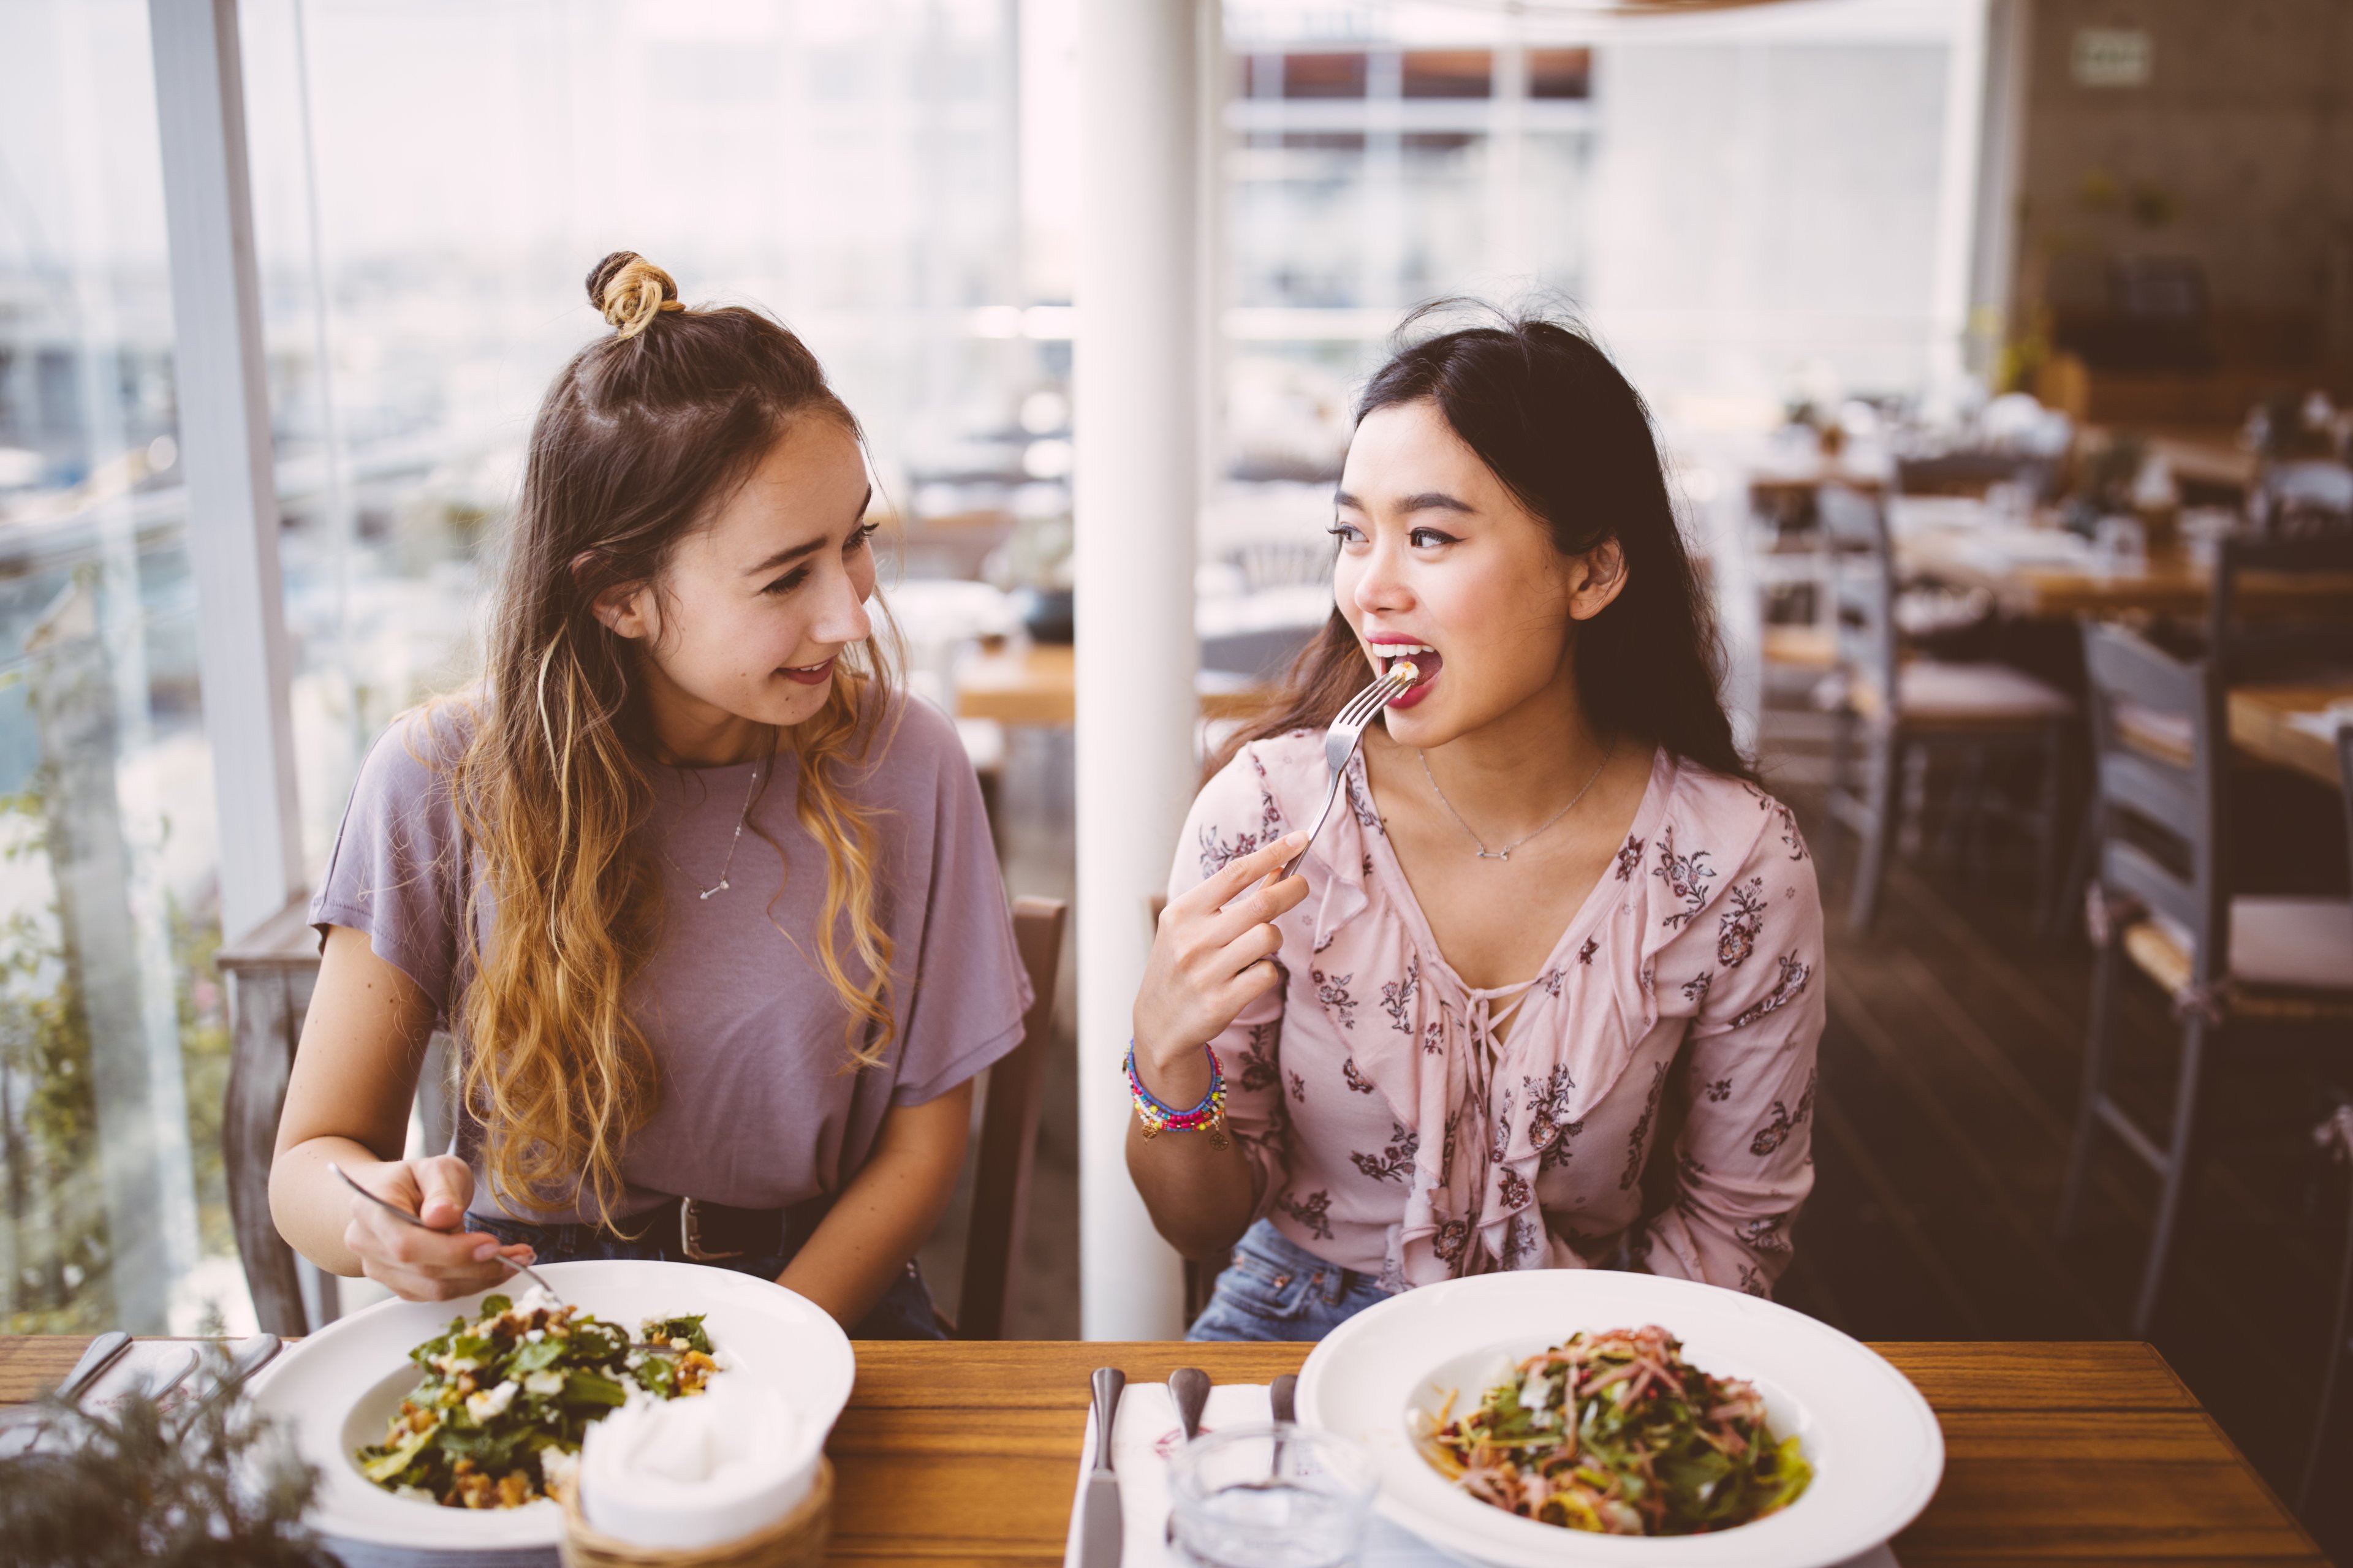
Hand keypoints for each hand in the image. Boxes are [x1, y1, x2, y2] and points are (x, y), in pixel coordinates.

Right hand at [340, 1154, 534, 1301]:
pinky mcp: (399, 1284)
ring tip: (517, 1259)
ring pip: (433, 1289)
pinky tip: (496, 1267)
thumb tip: (443, 1216)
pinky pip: (437, 1294)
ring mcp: (380, 1269)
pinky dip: (472, 1283)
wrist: (392, 1195)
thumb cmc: (416, 1179)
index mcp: (371, 1210)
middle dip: (478, 1267)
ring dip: (482, 1279)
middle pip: (424, 1271)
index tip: (493, 1245)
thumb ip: (442, 1189)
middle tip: (520, 1255)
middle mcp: (368, 1245)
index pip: (407, 1244)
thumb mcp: (436, 1168)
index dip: (451, 1252)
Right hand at [1133, 830, 1311, 1100]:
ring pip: (1269, 937)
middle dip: (1292, 889)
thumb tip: (1276, 868)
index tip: (1299, 839)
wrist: (1157, 1023)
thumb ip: (1228, 899)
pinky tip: (1249, 976)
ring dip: (1273, 937)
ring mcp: (1207, 972)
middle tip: (1301, 885)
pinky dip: (1266, 971)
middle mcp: (1193, 940)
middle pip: (1261, 903)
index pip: (1234, 873)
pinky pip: (1267, 974)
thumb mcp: (1190, 925)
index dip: (1272, 853)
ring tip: (1259, 944)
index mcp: (1182, 912)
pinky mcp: (1222, 1003)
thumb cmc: (1179, 964)